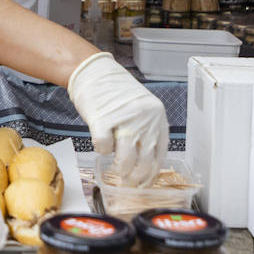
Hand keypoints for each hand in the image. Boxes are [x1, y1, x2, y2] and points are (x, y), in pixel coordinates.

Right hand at [67, 52, 167, 185]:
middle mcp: (145, 118)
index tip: (145, 182)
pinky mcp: (103, 120)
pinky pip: (103, 147)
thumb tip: (145, 162)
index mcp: (157, 116)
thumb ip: (146, 130)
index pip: (160, 154)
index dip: (152, 173)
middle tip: (128, 182)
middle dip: (136, 177)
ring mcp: (124, 119)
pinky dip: (101, 151)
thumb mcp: (140, 108)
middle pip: (145, 161)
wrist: (94, 71)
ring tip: (115, 169)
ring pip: (126, 159)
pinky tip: (101, 146)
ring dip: (120, 169)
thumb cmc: (114, 92)